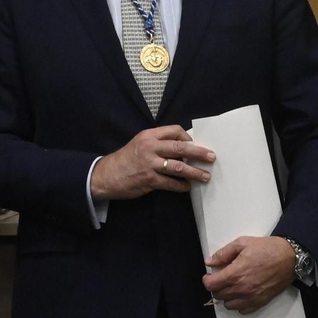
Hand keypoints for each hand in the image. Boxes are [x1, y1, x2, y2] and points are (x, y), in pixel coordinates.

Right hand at [90, 125, 214, 200]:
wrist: (105, 175)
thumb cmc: (126, 159)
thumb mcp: (140, 144)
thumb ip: (158, 143)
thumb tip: (182, 148)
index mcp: (149, 135)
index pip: (174, 131)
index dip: (187, 137)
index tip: (195, 144)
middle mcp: (150, 147)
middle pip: (180, 147)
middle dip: (198, 152)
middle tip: (212, 157)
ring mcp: (150, 164)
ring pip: (178, 167)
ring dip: (194, 172)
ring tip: (205, 176)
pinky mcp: (149, 180)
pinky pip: (170, 183)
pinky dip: (181, 186)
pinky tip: (187, 187)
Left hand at [202, 235, 294, 313]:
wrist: (290, 257)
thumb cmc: (267, 248)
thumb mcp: (243, 243)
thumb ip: (223, 253)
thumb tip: (210, 262)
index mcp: (235, 274)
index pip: (211, 285)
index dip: (207, 280)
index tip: (209, 276)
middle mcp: (241, 289)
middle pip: (219, 295)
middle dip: (217, 287)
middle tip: (222, 278)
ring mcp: (251, 298)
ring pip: (229, 305)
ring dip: (227, 297)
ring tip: (232, 287)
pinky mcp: (261, 302)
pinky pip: (243, 310)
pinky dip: (239, 304)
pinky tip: (242, 294)